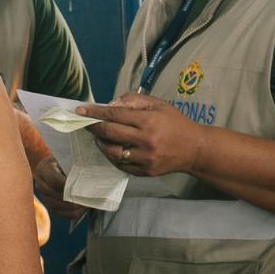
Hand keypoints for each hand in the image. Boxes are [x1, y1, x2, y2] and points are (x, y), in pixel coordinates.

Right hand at [33, 157, 85, 220]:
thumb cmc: (68, 161)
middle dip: (76, 196)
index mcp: (43, 169)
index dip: (68, 184)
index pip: (54, 180)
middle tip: (91, 195)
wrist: (62, 167)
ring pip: (63, 206)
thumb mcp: (69, 159)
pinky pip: (65, 215)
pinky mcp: (51, 208)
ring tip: (91, 200)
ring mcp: (45, 198)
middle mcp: (40, 184)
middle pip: (58, 195)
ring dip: (79, 205)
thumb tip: (88, 180)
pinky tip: (86, 207)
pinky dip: (77, 212)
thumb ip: (75, 167)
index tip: (83, 185)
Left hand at [77, 93, 206, 176]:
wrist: (194, 148)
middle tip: (82, 122)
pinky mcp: (145, 172)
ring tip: (98, 136)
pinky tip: (110, 148)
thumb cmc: (174, 122)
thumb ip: (133, 101)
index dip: (95, 112)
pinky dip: (111, 156)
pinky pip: (120, 165)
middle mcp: (146, 140)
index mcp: (149, 121)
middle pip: (110, 133)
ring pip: (112, 152)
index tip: (80, 110)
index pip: (115, 115)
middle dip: (92, 127)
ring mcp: (145, 159)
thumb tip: (109, 105)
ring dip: (100, 143)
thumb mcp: (157, 104)